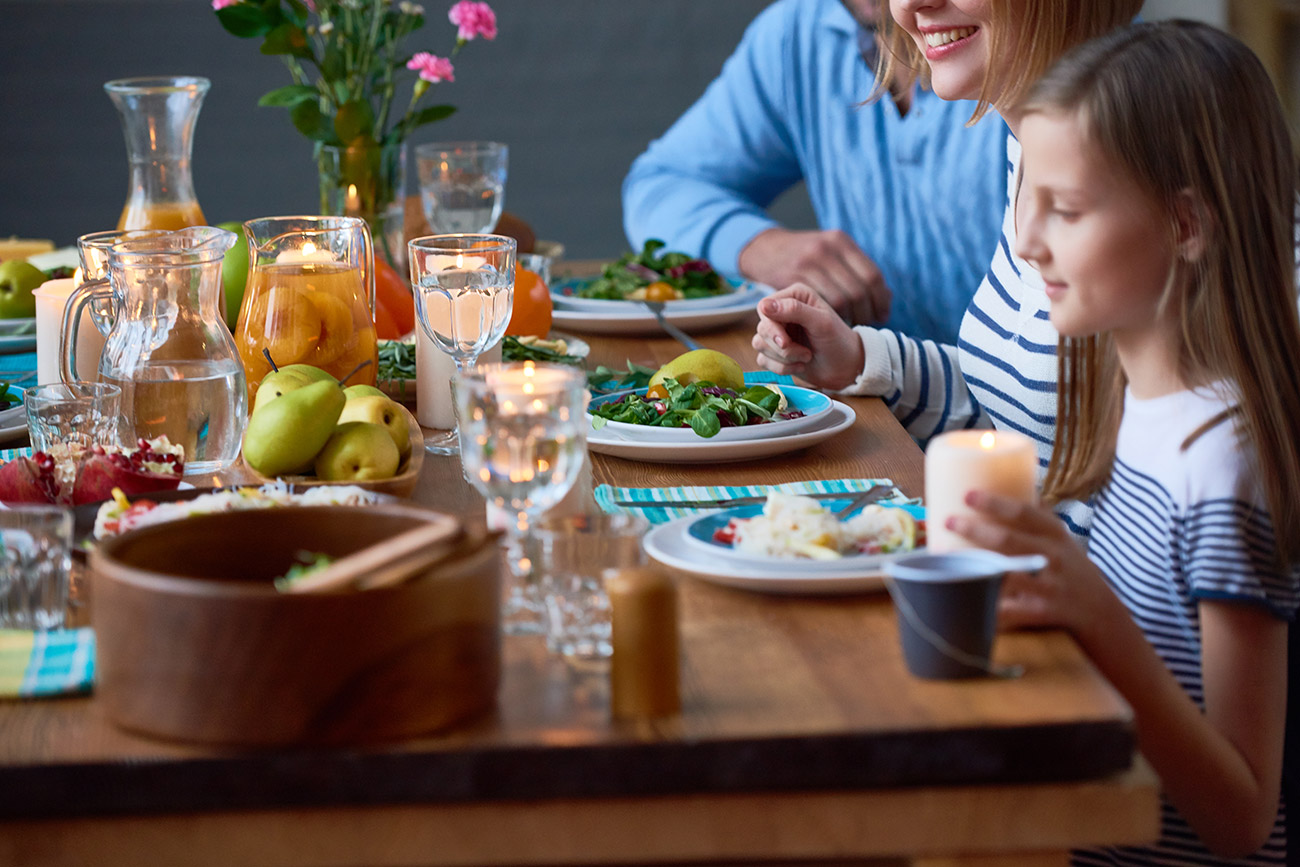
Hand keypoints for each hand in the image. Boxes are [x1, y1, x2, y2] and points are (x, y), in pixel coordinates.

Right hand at [739, 227, 890, 324]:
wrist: (763, 249)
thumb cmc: (803, 256)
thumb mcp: (830, 250)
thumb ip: (856, 270)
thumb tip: (887, 296)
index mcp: (840, 241)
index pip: (872, 276)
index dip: (881, 299)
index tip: (883, 314)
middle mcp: (825, 249)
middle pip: (858, 291)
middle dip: (866, 312)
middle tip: (867, 323)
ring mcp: (807, 264)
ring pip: (840, 301)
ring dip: (849, 318)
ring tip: (851, 325)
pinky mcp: (789, 279)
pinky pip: (818, 305)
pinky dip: (828, 318)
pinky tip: (830, 321)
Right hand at [751, 285, 863, 388]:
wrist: (845, 369)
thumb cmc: (838, 341)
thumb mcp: (821, 322)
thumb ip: (794, 310)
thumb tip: (764, 305)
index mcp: (793, 296)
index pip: (764, 307)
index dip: (771, 326)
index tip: (785, 342)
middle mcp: (782, 312)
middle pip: (761, 328)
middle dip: (781, 346)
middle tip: (804, 354)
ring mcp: (777, 332)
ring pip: (759, 345)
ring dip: (784, 358)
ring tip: (806, 357)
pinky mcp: (774, 352)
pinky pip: (763, 360)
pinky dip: (781, 368)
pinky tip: (800, 366)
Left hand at [945, 491, 1116, 644]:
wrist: (1099, 610)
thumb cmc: (1070, 565)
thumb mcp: (1060, 536)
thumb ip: (1036, 514)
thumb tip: (1012, 479)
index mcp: (1055, 534)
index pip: (1024, 513)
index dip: (995, 503)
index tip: (967, 495)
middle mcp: (1053, 558)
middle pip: (1008, 541)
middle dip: (974, 530)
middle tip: (947, 520)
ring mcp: (1047, 587)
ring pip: (1004, 575)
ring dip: (971, 567)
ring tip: (941, 557)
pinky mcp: (1039, 613)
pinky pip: (1006, 611)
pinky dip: (984, 606)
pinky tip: (959, 600)